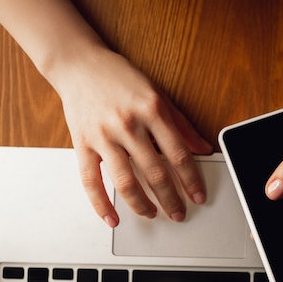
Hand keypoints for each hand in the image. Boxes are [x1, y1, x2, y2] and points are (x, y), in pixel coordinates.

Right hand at [54, 48, 212, 226]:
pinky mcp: (82, 144)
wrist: (79, 64)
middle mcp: (128, 124)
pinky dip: (101, 204)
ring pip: (125, 181)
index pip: (178, 154)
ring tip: (152, 214)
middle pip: (155, 173)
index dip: (191, 180)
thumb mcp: (158, 94)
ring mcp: (103, 136)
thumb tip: (204, 148)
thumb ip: (181, 124)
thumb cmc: (120, 79)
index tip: (198, 196)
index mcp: (151, 110)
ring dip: (141, 204)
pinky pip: (91, 181)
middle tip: (179, 213)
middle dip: (170, 199)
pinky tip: (112, 217)